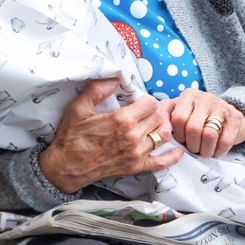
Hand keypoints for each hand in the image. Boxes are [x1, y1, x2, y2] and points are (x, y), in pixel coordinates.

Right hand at [38, 78, 183, 193]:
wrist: (66, 167)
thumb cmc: (72, 137)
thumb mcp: (78, 107)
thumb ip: (97, 89)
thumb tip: (114, 77)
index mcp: (122, 119)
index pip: (150, 103)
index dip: (146, 99)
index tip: (139, 101)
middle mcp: (133, 136)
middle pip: (158, 117)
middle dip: (156, 111)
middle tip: (150, 110)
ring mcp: (136, 153)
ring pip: (163, 136)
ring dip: (164, 127)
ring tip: (158, 122)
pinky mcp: (136, 167)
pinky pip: (161, 162)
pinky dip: (173, 156)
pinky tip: (179, 150)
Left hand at [166, 89, 244, 157]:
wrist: (229, 114)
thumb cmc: (200, 116)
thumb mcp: (183, 110)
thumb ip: (168, 116)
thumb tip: (156, 126)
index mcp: (189, 96)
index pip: (178, 119)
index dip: (178, 135)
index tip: (181, 140)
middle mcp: (205, 98)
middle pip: (193, 129)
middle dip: (192, 145)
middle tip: (194, 149)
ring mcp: (221, 107)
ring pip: (209, 135)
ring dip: (205, 150)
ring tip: (204, 151)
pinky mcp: (235, 119)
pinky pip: (225, 141)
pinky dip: (219, 151)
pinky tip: (216, 150)